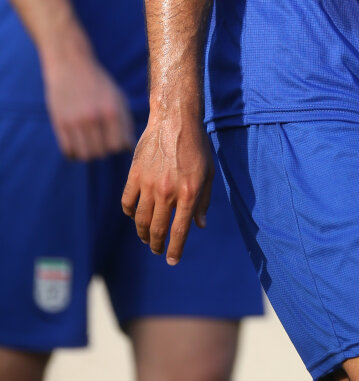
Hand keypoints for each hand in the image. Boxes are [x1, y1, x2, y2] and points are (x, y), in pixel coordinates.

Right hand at [41, 37, 134, 159]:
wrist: (70, 64)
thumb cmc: (98, 83)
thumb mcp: (118, 97)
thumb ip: (126, 122)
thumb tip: (128, 148)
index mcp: (112, 110)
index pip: (118, 146)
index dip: (118, 146)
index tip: (114, 139)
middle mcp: (93, 117)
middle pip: (101, 153)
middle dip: (103, 150)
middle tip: (100, 139)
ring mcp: (74, 121)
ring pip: (84, 155)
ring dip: (88, 152)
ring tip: (89, 142)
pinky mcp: (59, 123)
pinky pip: (68, 151)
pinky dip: (74, 152)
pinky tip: (77, 142)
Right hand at [121, 108, 213, 264]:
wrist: (175, 119)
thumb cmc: (197, 145)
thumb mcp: (208, 173)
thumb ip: (204, 201)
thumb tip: (200, 225)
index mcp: (189, 193)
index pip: (179, 231)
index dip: (175, 250)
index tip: (172, 260)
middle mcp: (168, 192)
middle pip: (158, 230)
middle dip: (158, 245)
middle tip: (158, 250)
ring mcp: (149, 184)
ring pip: (141, 220)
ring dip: (144, 234)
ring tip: (147, 238)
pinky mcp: (135, 175)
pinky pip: (127, 203)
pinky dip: (131, 214)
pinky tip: (136, 216)